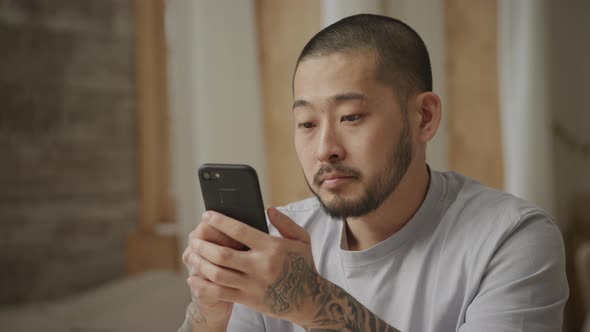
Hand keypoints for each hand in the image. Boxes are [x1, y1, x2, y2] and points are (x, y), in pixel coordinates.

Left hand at [187, 207, 326, 326]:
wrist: (310, 300)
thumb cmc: (304, 266)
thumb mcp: (301, 240)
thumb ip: (285, 223)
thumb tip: (268, 208)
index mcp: (272, 247)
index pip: (240, 231)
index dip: (220, 222)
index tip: (207, 216)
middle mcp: (261, 266)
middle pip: (223, 255)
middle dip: (204, 245)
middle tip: (194, 238)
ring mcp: (253, 285)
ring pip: (218, 274)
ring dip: (200, 263)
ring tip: (191, 254)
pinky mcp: (249, 300)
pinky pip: (220, 293)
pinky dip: (203, 285)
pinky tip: (194, 277)